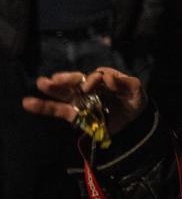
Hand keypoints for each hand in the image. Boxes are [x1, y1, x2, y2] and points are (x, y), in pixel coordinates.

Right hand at [22, 68, 147, 136]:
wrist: (133, 121)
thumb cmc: (134, 100)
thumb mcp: (136, 90)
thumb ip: (125, 82)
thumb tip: (107, 77)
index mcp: (103, 78)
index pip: (94, 76)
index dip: (91, 80)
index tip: (89, 87)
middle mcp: (89, 87)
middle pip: (75, 81)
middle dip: (65, 79)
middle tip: (54, 79)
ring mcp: (80, 100)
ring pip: (63, 93)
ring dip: (52, 89)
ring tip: (41, 83)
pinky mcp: (75, 114)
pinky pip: (58, 110)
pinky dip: (44, 107)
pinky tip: (29, 103)